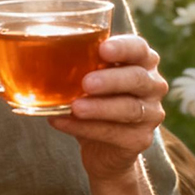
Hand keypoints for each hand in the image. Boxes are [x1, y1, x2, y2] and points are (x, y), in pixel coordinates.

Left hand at [50, 34, 166, 182]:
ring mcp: (151, 114)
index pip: (139, 48)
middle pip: (137, 78)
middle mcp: (153, 85)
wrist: (103, 147)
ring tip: (75, 107)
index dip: (123, 48)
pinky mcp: (141, 139)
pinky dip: (85, 128)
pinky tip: (61, 121)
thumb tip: (41, 53)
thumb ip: (78, 64)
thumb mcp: (89, 77)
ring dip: (99, 107)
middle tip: (86, 83)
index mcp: (142, 61)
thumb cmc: (94, 99)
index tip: (102, 48)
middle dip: (111, 80)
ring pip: (129, 108)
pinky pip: (114, 133)